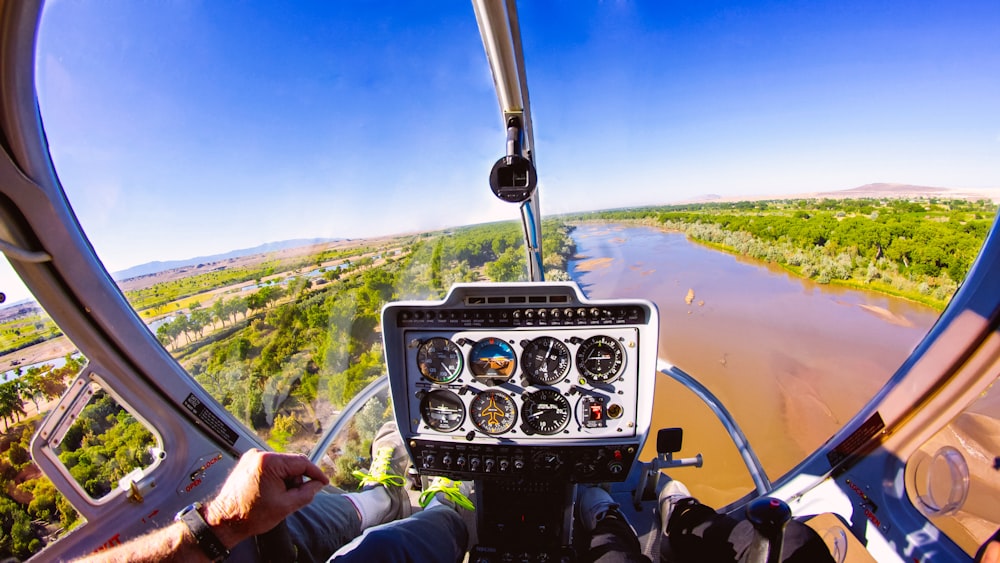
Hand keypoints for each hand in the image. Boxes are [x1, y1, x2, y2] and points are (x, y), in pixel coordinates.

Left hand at [202, 449, 329, 547]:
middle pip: (291, 463)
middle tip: (292, 497)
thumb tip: (317, 484)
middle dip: (296, 480)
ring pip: (282, 466)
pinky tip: (270, 492)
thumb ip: (306, 493)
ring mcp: (252, 457)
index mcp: (269, 463)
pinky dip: (276, 478)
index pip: (301, 462)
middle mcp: (259, 455)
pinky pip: (271, 467)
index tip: (323, 482)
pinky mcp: (248, 462)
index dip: (315, 473)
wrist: (225, 520)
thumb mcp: (286, 506)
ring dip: (285, 480)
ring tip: (276, 497)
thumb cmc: (249, 515)